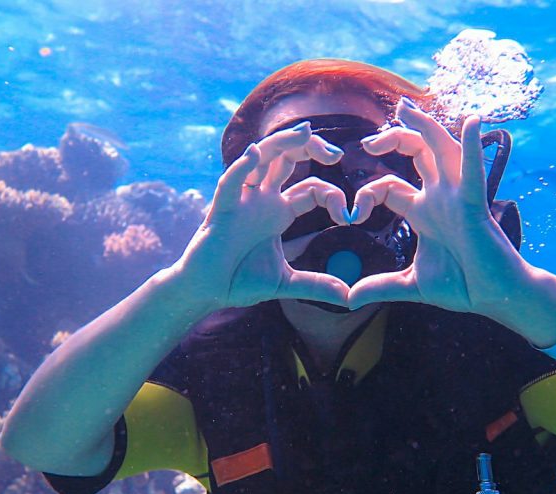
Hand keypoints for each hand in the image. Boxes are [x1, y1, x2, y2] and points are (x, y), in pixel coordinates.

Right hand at [173, 122, 351, 310]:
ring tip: (304, 134)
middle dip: (310, 149)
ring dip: (281, 144)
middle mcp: (262, 200)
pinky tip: (254, 154)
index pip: (312, 188)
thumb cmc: (239, 281)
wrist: (207, 292)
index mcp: (279, 211)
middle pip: (287, 159)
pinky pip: (230, 183)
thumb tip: (348, 297)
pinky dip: (240, 167)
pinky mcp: (220, 211)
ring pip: (261, 160)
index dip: (332, 195)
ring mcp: (242, 201)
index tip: (347, 216)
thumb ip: (316, 285)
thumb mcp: (286, 283)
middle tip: (335, 153)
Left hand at [345, 99, 531, 312]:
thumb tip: (348, 300)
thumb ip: (380, 287)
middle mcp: (440, 197)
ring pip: (442, 150)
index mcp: (423, 211)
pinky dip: (471, 146)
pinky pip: (474, 171)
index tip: (351, 215)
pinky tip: (471, 121)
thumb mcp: (411, 286)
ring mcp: (458, 198)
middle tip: (369, 140)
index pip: (388, 186)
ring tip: (407, 109)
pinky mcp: (475, 206)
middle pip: (417, 153)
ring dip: (426, 127)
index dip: (366, 194)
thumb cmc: (462, 287)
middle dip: (395, 137)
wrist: (495, 298)